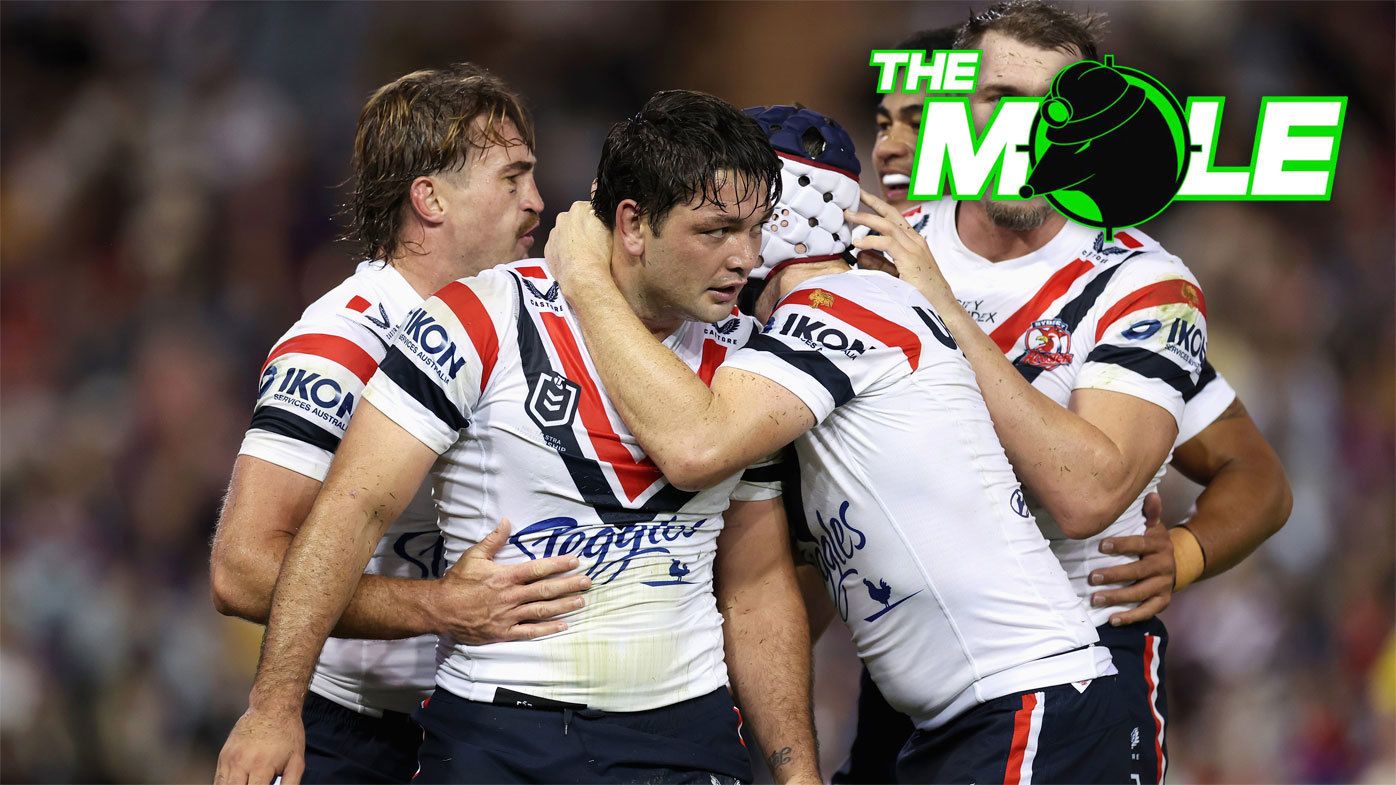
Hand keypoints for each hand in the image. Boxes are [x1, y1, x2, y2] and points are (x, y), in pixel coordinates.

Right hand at [215, 706, 304, 784]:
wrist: (272, 707)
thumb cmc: (287, 732)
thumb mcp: (296, 760)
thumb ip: (290, 784)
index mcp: (261, 766)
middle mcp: (241, 763)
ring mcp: (229, 759)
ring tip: (246, 783)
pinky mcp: (223, 756)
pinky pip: (218, 780)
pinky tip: (236, 784)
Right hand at [429, 518, 590, 643]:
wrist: (440, 609)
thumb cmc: (457, 581)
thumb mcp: (474, 556)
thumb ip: (493, 540)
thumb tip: (507, 521)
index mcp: (505, 576)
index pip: (538, 569)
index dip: (559, 564)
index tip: (576, 561)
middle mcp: (510, 596)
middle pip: (545, 590)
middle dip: (569, 585)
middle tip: (587, 582)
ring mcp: (508, 616)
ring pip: (542, 611)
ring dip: (563, 606)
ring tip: (581, 602)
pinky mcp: (504, 632)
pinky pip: (529, 632)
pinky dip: (547, 630)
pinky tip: (563, 626)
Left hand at [544, 200, 611, 296]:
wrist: (583, 277)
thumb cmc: (598, 254)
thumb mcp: (610, 229)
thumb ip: (604, 217)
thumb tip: (604, 215)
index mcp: (579, 208)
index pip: (590, 208)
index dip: (597, 219)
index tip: (600, 228)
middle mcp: (563, 218)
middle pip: (575, 219)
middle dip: (582, 228)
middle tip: (593, 242)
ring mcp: (554, 234)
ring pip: (565, 233)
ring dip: (572, 239)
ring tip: (583, 253)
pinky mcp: (548, 249)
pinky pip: (558, 246)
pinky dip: (564, 251)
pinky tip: (574, 260)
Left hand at [844, 190, 950, 297]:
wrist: (941, 306)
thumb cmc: (921, 292)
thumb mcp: (896, 273)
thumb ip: (879, 263)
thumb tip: (860, 254)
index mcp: (913, 242)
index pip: (895, 217)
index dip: (879, 206)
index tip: (863, 197)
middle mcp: (915, 241)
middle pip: (892, 214)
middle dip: (873, 202)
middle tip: (856, 193)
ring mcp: (915, 249)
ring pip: (888, 225)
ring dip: (866, 219)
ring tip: (849, 216)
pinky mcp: (911, 259)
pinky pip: (888, 243)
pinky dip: (871, 241)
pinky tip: (858, 243)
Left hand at [1089, 492, 1173, 625]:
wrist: (1175, 564)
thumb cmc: (1152, 543)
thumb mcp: (1153, 526)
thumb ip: (1151, 513)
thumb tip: (1152, 494)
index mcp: (1159, 545)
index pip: (1140, 544)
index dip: (1121, 545)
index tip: (1101, 546)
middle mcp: (1164, 566)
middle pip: (1138, 572)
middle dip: (1114, 575)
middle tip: (1091, 577)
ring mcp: (1164, 585)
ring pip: (1140, 594)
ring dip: (1117, 598)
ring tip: (1095, 599)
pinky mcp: (1162, 601)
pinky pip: (1147, 611)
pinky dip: (1131, 617)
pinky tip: (1113, 619)